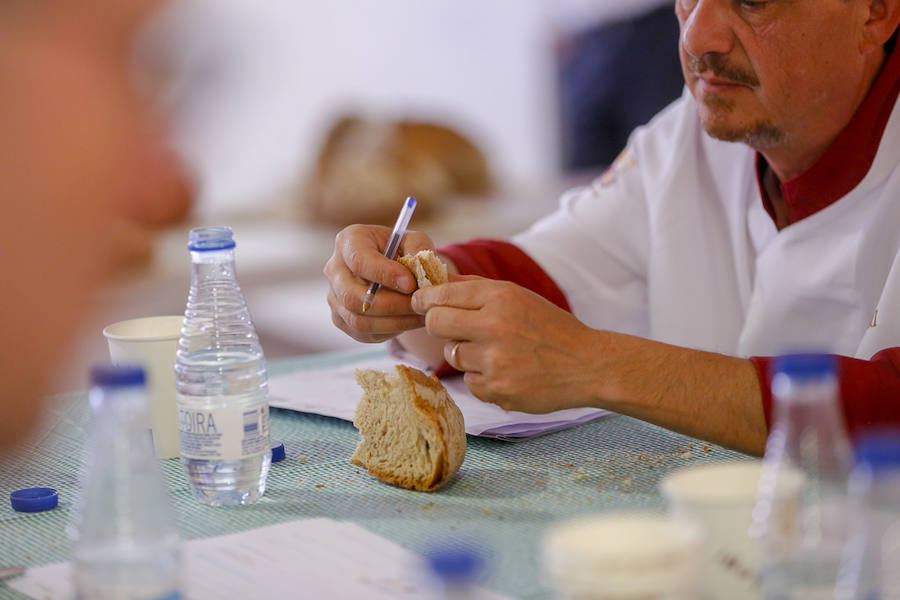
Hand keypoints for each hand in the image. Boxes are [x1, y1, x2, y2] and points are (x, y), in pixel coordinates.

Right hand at [325, 224, 434, 342]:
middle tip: (418, 305)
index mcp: (349, 241)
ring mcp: (334, 297)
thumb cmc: (401, 250)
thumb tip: (420, 262)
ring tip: (420, 315)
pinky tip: (409, 322)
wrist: (391, 269)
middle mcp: (334, 269)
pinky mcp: (341, 319)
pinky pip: (363, 333)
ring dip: (393, 321)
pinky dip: (389, 330)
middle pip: (353, 296)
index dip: (385, 274)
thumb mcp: (413, 241)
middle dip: (391, 304)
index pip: (358, 261)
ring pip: (358, 320)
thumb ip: (418, 247)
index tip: (410, 284)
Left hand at [412, 277, 602, 412]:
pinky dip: (483, 379)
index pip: (442, 294)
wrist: (587, 365)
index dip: (424, 299)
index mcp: (500, 297)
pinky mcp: (498, 390)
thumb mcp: (518, 297)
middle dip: (438, 325)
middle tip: (450, 329)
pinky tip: (506, 373)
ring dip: (465, 355)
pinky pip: (470, 383)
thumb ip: (476, 288)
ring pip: (452, 355)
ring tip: (494, 352)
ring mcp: (495, 361)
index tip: (419, 303)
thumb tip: (436, 279)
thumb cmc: (550, 328)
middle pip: (435, 324)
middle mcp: (494, 326)